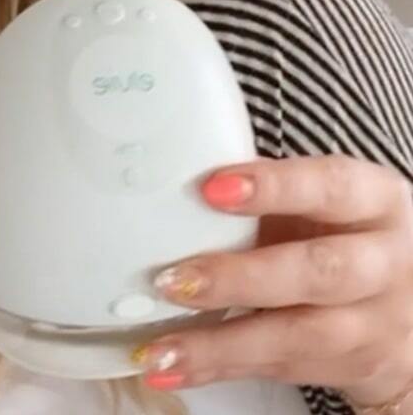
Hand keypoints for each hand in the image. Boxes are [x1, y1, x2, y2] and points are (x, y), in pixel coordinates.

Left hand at [131, 155, 412, 404]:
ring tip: (161, 349)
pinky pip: (281, 370)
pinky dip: (220, 368)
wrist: (410, 304)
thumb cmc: (340, 230)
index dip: (273, 187)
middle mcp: (385, 262)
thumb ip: (267, 191)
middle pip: (320, 273)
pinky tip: (174, 368)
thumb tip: (178, 181)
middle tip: (173, 280)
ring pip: (299, 336)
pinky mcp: (355, 368)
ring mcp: (376, 323)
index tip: (211, 189)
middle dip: (241, 278)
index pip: (330, 186)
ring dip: (221, 342)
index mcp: (375, 200)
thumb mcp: (321, 200)